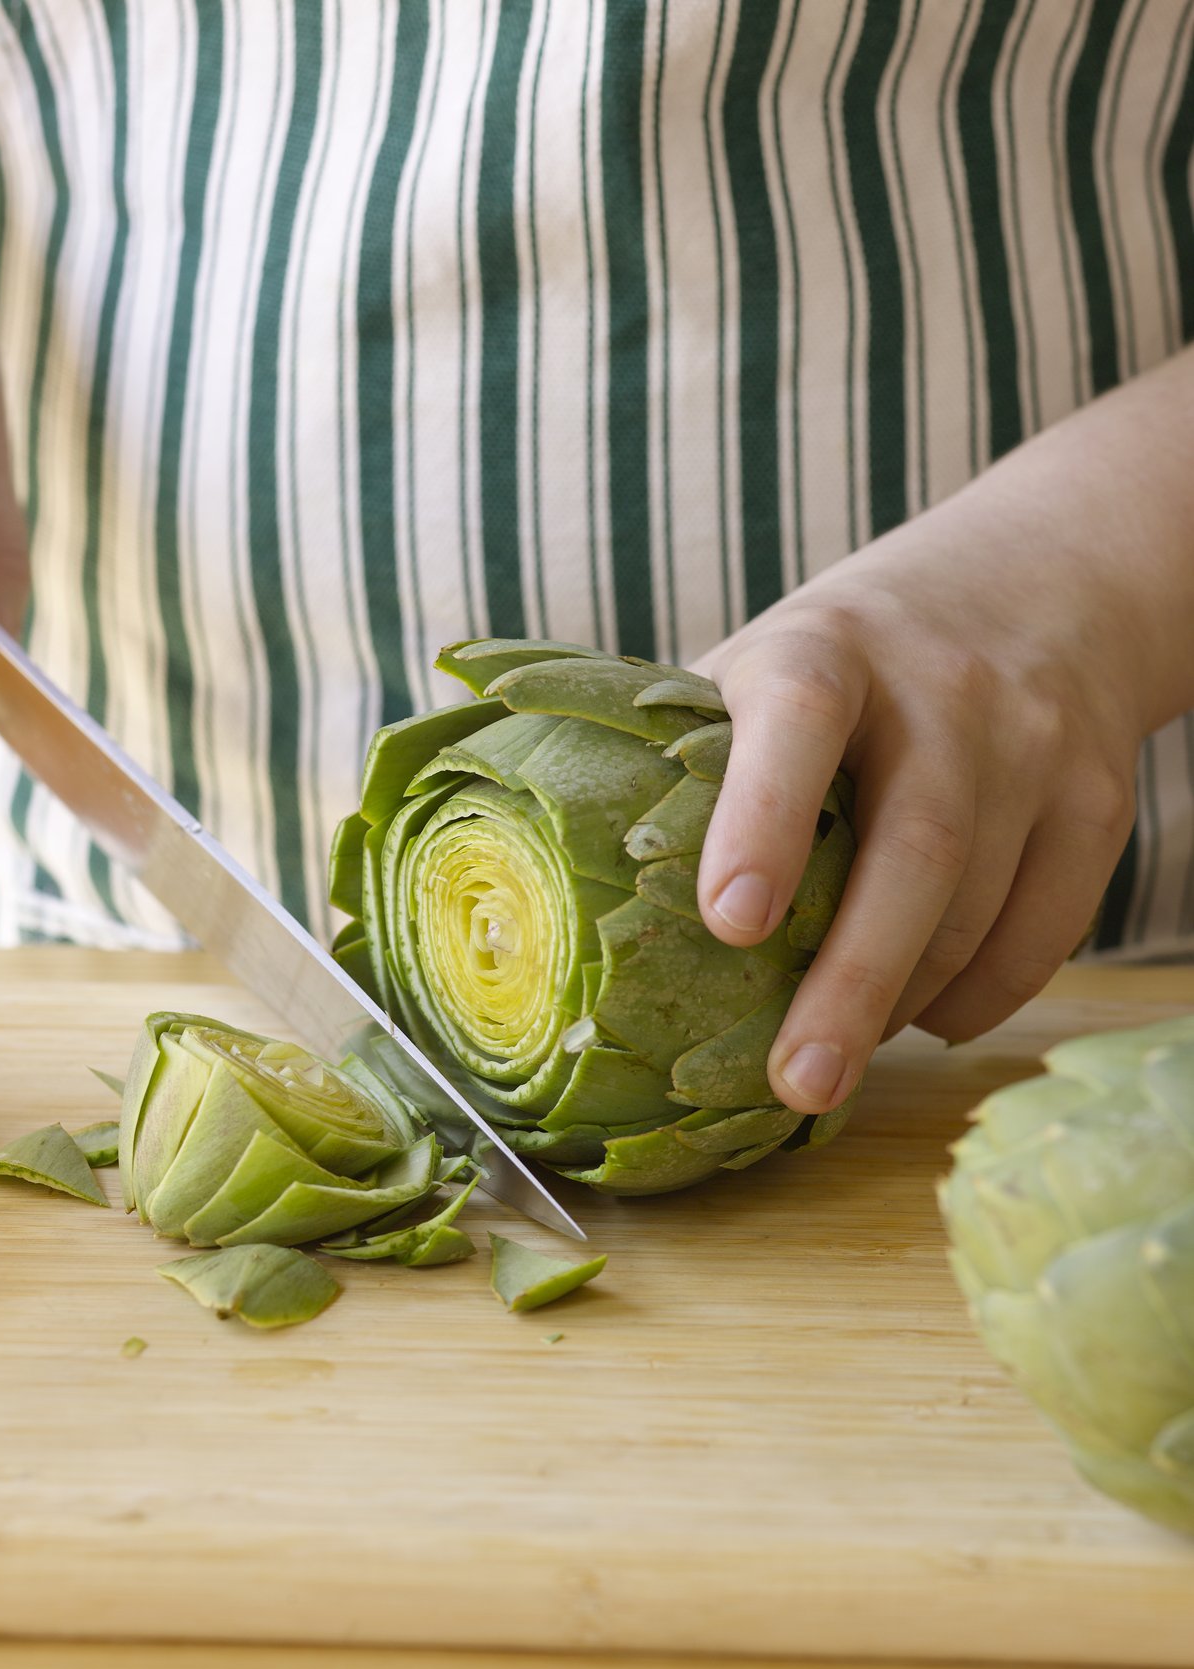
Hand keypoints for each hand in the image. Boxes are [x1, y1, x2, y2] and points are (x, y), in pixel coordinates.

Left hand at [696, 548, 1141, 1113]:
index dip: (764, 818)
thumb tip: (574, 881)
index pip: (800, 718)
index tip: (730, 924)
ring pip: (978, 906)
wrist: (1046, 583)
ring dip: (903, 1002)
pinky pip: (1047, 931)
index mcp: (827, 646)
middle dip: (854, 980)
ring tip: (831, 1059)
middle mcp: (944, 689)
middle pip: (916, 847)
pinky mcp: (1096, 799)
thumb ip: (695, 754)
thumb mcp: (767, 662)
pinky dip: (982, 997)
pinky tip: (927, 1019)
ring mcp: (1034, 745)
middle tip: (798, 1082)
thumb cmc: (858, 656)